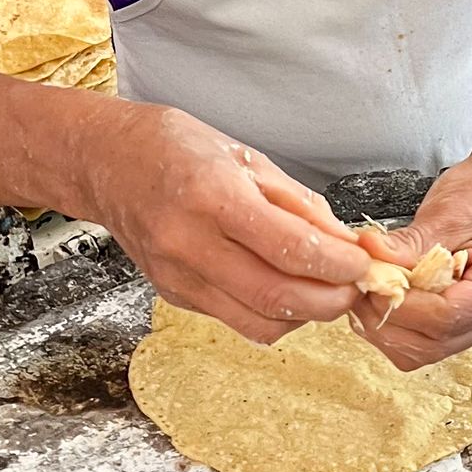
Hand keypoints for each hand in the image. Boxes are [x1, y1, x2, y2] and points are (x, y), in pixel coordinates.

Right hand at [72, 102, 372, 343]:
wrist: (108, 163)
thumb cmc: (177, 149)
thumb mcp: (247, 158)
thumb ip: (299, 205)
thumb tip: (345, 244)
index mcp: (213, 196)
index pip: (290, 248)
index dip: (338, 265)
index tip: (362, 264)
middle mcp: (190, 242)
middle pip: (276, 298)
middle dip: (329, 301)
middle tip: (354, 288)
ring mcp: (178, 276)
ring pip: (257, 322)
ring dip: (303, 316)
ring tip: (323, 291)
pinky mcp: (174, 295)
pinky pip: (235, 319)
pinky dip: (272, 314)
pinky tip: (285, 289)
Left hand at [355, 152, 471, 369]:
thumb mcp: (448, 210)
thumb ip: (408, 243)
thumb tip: (367, 258)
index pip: (446, 317)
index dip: (401, 304)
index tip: (371, 281)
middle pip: (432, 344)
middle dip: (388, 318)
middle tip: (362, 285)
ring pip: (424, 350)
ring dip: (388, 325)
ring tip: (373, 288)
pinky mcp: (467, 322)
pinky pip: (425, 340)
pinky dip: (398, 323)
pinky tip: (387, 295)